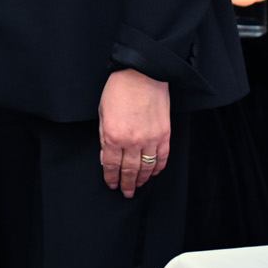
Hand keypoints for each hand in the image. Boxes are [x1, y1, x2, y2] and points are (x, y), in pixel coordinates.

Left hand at [97, 68, 171, 198]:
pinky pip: (162, 158)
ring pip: (146, 168)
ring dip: (142, 180)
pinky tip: (153, 173)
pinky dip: (158, 168)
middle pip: (129, 170)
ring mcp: (150, 139)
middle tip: (126, 193)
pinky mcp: (164, 135)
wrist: (142, 74)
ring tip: (138, 186)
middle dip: (126, 184)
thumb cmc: (119, 89)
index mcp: (113, 135)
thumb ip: (104, 136)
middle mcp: (132, 141)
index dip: (111, 178)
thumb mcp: (102, 112)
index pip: (111, 165)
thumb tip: (106, 157)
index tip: (112, 184)